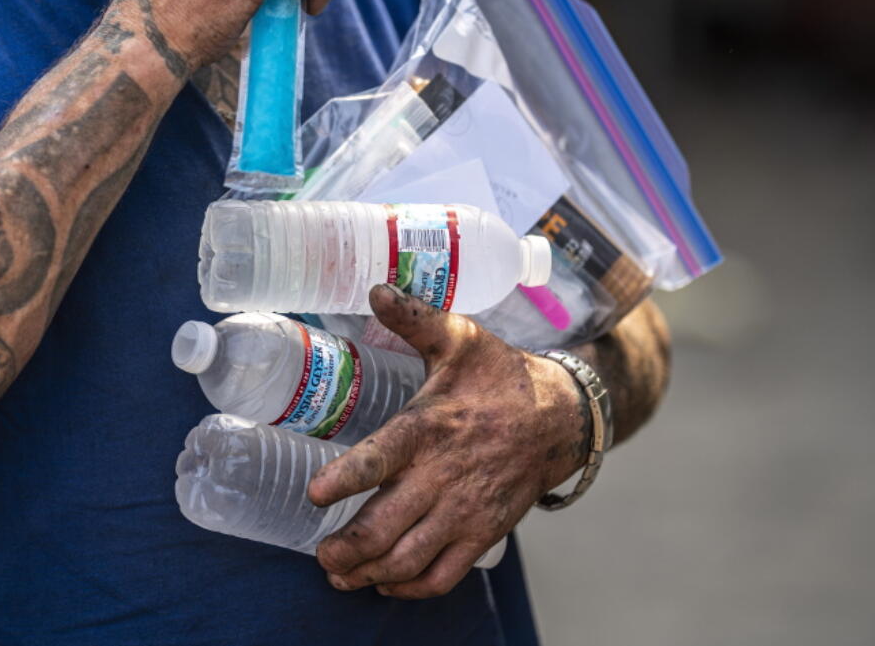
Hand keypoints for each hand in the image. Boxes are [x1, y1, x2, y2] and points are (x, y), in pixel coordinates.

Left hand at [306, 284, 590, 598]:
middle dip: (345, 548)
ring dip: (368, 573)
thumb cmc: (499, 375)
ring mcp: (464, 511)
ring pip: (409, 559)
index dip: (345, 480)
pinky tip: (385, 582)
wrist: (560, 416)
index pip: (380, 459)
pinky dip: (410, 587)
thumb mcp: (459, 338)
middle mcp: (442, 476)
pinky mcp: (483, 533)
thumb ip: (413, 318)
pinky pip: (443, 575)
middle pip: (385, 526)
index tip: (314, 495)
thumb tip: (374, 287)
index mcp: (428, 427)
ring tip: (338, 574)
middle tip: (320, 554)